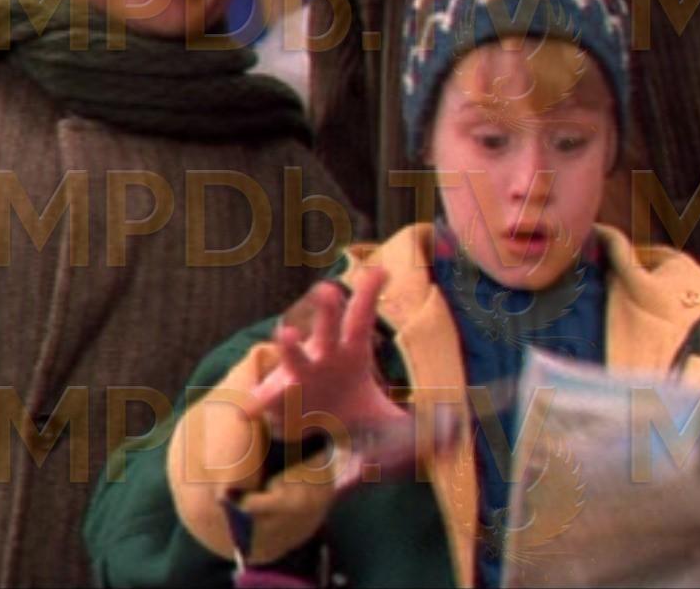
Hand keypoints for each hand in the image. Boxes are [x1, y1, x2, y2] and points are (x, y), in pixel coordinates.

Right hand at [245, 268, 407, 438]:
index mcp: (350, 354)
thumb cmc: (347, 405)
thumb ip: (414, 423)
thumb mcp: (382, 414)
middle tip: (328, 288)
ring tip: (286, 332)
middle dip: (328, 310)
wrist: (309, 425)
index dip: (370, 296)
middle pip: (328, 329)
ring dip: (290, 345)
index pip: (361, 320)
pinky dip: (253, 404)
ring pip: (293, 356)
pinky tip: (245, 409)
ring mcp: (297, 375)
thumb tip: (454, 429)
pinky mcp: (277, 398)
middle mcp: (322, 357)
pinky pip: (265, 400)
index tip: (381, 270)